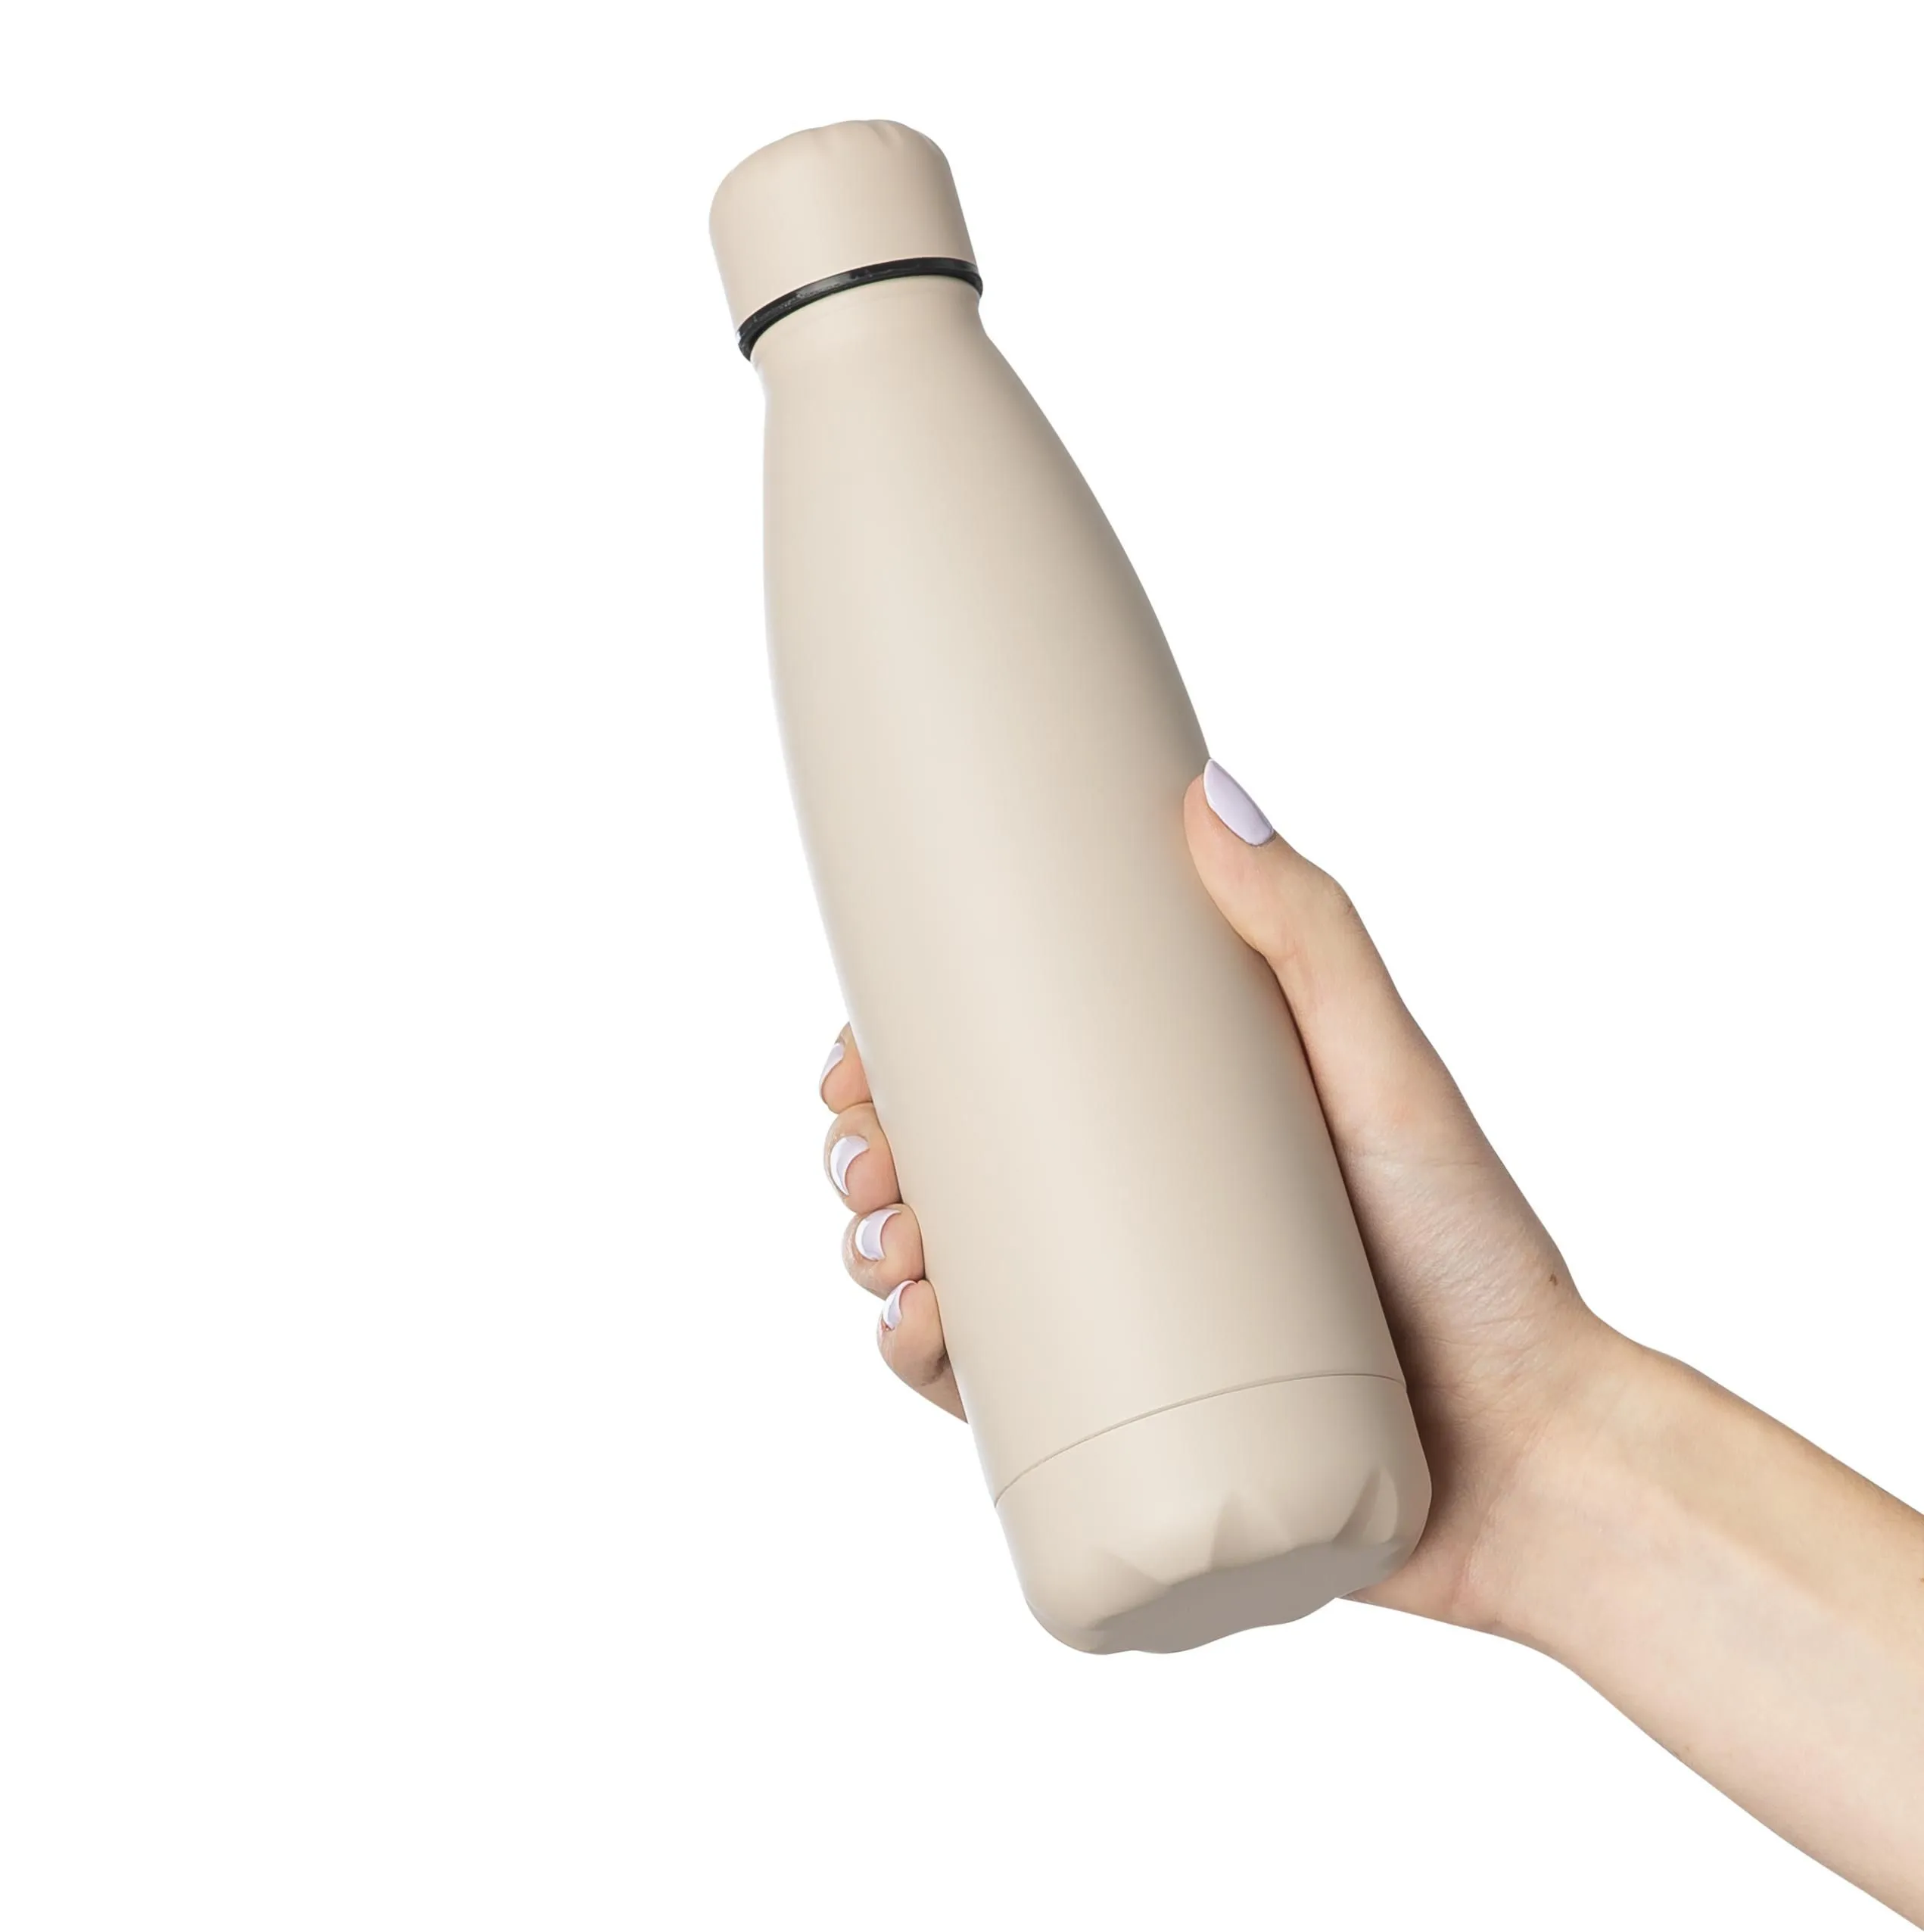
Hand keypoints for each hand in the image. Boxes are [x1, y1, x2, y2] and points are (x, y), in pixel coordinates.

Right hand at [817, 760, 1627, 1630]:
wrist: (1541, 1460)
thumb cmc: (1481, 1259)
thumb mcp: (1389, 1077)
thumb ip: (1310, 935)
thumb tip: (1205, 790)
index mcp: (1179, 1120)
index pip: (1009, 1066)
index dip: (905, 1057)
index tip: (859, 1058)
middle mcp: (1142, 1213)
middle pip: (960, 1170)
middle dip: (875, 1162)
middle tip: (871, 1171)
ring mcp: (1133, 1321)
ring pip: (960, 1278)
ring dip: (881, 1259)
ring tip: (893, 1257)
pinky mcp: (1135, 1428)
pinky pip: (1000, 1397)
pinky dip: (929, 1369)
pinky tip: (917, 1344)